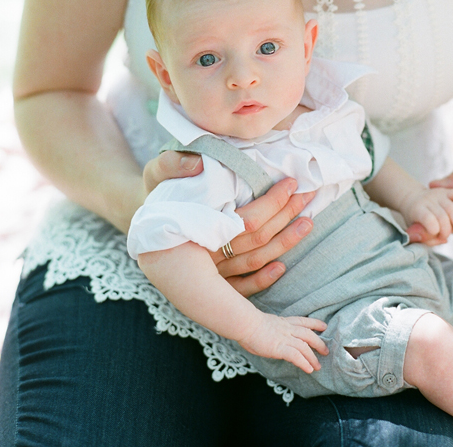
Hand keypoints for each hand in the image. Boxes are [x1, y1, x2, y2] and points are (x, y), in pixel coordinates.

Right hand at [143, 152, 315, 295]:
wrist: (142, 222)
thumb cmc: (154, 192)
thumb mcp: (156, 171)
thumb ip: (172, 164)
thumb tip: (198, 163)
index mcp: (196, 226)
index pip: (246, 220)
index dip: (272, 203)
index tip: (292, 183)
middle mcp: (205, 254)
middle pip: (255, 241)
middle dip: (286, 218)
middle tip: (309, 196)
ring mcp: (209, 271)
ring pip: (254, 262)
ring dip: (284, 244)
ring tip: (308, 223)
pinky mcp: (211, 282)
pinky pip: (240, 288)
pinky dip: (262, 280)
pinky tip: (283, 266)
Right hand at [238, 313, 328, 374]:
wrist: (244, 323)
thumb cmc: (248, 324)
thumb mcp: (264, 324)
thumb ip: (272, 330)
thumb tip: (270, 336)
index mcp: (284, 322)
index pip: (303, 321)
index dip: (315, 324)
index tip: (324, 326)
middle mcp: (287, 329)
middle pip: (308, 335)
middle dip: (319, 343)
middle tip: (326, 351)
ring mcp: (284, 338)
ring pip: (304, 347)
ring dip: (312, 357)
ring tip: (317, 366)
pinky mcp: (279, 348)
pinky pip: (296, 356)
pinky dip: (304, 363)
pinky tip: (308, 370)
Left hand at [400, 188, 452, 245]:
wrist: (411, 198)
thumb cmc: (414, 219)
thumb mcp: (412, 231)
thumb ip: (425, 238)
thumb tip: (443, 241)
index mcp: (416, 209)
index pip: (427, 218)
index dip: (434, 229)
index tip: (436, 235)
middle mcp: (427, 200)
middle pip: (441, 216)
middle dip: (446, 231)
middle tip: (444, 238)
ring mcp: (438, 194)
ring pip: (452, 208)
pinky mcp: (447, 191)